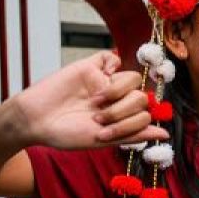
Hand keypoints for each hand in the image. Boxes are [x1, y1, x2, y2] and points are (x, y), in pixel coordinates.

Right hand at [10, 51, 168, 148]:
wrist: (33, 121)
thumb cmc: (64, 134)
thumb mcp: (103, 140)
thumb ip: (134, 135)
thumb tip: (165, 134)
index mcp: (120, 117)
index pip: (144, 114)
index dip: (131, 123)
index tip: (104, 132)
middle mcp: (115, 99)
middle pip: (141, 96)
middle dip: (123, 110)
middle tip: (98, 118)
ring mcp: (103, 81)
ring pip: (132, 78)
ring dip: (117, 92)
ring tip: (95, 103)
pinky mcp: (90, 67)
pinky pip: (112, 57)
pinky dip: (112, 64)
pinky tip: (100, 76)